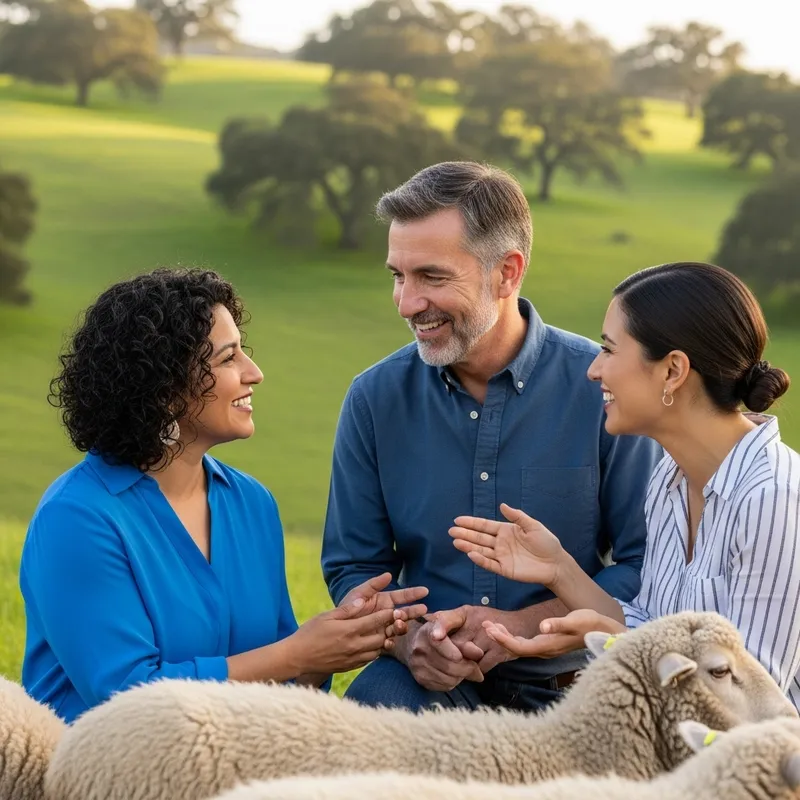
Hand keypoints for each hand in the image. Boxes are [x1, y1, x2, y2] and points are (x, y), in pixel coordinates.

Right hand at [287, 600, 401, 674]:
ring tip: (383, 633)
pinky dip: (374, 652)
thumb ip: (347, 609)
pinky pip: (369, 660)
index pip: (376, 621)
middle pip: (381, 637)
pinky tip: (371, 645)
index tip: (394, 609)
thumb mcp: (326, 616)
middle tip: (391, 621)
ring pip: (377, 651)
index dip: (388, 614)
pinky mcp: (349, 667)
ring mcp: (352, 658)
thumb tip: (363, 600)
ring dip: (382, 641)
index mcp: (349, 630)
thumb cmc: (309, 633)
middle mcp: (354, 645)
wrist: (297, 657)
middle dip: (388, 629)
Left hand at [340, 573, 428, 650]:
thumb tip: (389, 575)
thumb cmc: (348, 606)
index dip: (413, 593)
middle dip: (414, 611)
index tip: (425, 591)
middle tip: (422, 609)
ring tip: (400, 622)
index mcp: (385, 601)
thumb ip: (374, 584)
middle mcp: (388, 615)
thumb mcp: (359, 593)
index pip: (402, 596)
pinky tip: (390, 639)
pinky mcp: (380, 641)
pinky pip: (388, 643)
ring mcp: (385, 628)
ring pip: (399, 627)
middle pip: (405, 612)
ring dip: (402, 625)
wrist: (335, 628)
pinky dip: (391, 641)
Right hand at [392, 613, 484, 691]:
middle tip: (475, 665)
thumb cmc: (439, 631)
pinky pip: (444, 686)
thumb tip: (479, 655)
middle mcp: (419, 649)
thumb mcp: (452, 624)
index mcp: (427, 631)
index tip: (462, 656)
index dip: (451, 651)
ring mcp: (418, 665)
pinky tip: (454, 673)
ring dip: (461, 675)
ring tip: (464, 667)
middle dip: (467, 667)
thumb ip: (465, 638)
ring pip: (449, 679)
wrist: (412, 641)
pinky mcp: (420, 679)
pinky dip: (454, 682)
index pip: (439, 642)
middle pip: (449, 665)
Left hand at [429, 605, 516, 674]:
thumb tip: (426, 619)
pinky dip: (475, 671)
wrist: (520, 626)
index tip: (433, 636)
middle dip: (449, 655)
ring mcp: (490, 638)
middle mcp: (478, 622)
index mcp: (466, 612)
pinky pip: (480, 667)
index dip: (441, 626)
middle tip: (442, 662)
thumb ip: (448, 618)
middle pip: (456, 644)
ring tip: (460, 666)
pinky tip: (474, 670)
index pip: (450, 618)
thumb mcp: (469, 614)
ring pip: (467, 657)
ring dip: (463, 665)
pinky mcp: (499, 652)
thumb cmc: (488, 620)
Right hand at [449, 503, 564, 585]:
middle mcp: (500, 543)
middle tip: (451, 531)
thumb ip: (517, 516)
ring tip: (456, 541)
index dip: (471, 522)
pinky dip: (480, 560)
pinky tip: (471, 554)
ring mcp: (501, 556)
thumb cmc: (546, 542)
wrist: (555, 563)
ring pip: (481, 550)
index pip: (485, 525)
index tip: (458, 520)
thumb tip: (502, 505)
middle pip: (479, 537)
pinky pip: (490, 564)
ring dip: (468, 546)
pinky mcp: (504, 569)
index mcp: (505, 530)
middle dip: (465, 533)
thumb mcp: (533, 526)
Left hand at [483, 609, 626, 658]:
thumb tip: (542, 626)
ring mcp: (547, 648)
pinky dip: (513, 637)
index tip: (490, 629)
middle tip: (485, 624)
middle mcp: (545, 650)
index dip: (503, 639)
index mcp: (548, 646)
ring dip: (505, 637)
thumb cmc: (590, 625)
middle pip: (516, 648)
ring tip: (491, 626)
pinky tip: (507, 629)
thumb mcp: (574, 621)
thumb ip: (558, 624)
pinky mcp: (549, 643)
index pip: (520, 647)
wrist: (605, 632)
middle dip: (499, 638)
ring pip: (520, 647)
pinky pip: (526, 644)